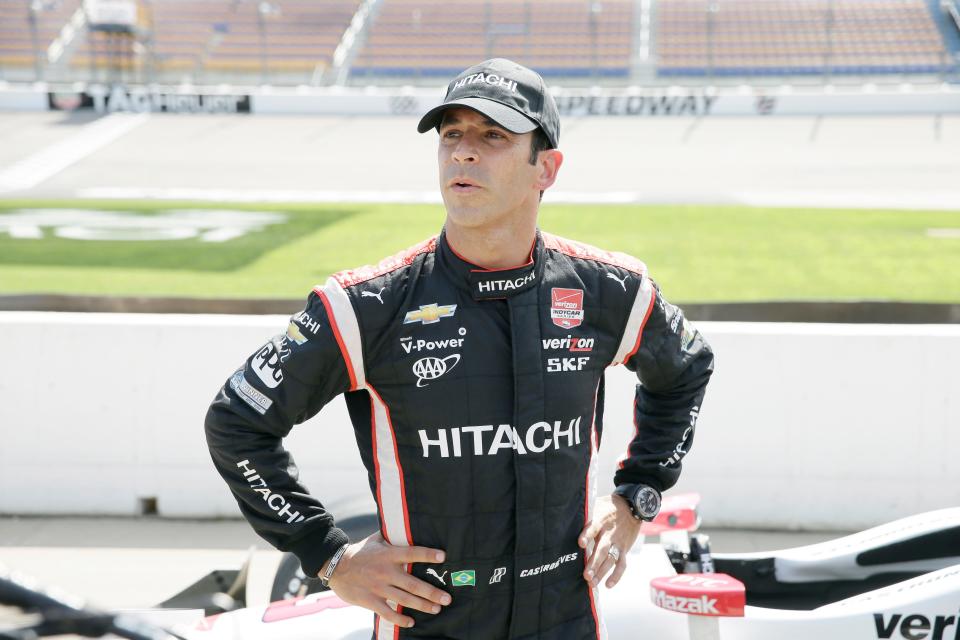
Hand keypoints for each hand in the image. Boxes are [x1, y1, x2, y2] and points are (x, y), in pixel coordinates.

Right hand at [325, 532, 450, 628]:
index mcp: (389, 555)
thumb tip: (409, 524)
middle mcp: (386, 571)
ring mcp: (378, 587)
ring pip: (405, 599)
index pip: (412, 553)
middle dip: (432, 592)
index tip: (443, 557)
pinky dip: (400, 619)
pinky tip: (411, 622)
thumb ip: (393, 536)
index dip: (427, 554)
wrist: (336, 566)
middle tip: (447, 598)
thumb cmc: (360, 552)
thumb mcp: (376, 540)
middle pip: (413, 584)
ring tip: (437, 608)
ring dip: (423, 605)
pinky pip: (387, 612)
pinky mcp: (370, 600)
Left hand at [577, 494, 642, 588]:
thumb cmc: (609, 507)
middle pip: (602, 549)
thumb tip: (568, 514)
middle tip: (586, 576)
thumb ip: (585, 512)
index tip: (580, 544)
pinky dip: (616, 575)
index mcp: (601, 521)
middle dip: (594, 563)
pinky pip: (622, 564)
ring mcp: (618, 543)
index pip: (593, 528)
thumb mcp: (597, 504)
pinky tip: (608, 585)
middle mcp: (609, 533)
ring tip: (592, 583)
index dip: (587, 535)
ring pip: (611, 559)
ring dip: (602, 572)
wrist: (632, 507)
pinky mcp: (624, 549)